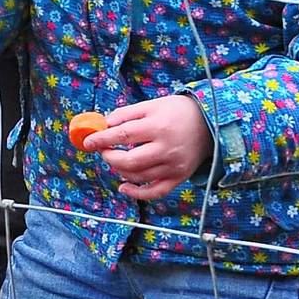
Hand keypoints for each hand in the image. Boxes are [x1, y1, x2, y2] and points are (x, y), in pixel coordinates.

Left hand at [94, 94, 213, 200]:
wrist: (210, 122)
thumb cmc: (176, 111)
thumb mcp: (151, 105)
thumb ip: (125, 114)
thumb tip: (103, 126)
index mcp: (158, 127)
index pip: (122, 135)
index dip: (101, 139)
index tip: (88, 141)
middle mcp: (167, 148)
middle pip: (129, 161)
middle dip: (109, 157)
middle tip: (103, 151)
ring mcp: (174, 166)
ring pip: (139, 176)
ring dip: (120, 170)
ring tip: (115, 160)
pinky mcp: (179, 177)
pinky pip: (156, 192)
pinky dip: (137, 193)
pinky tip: (123, 186)